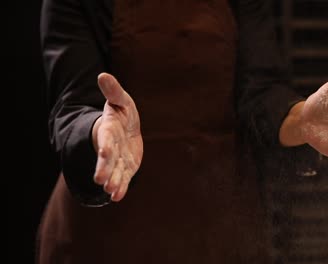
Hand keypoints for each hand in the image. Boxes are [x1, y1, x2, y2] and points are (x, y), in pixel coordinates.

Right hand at [92, 73, 142, 201]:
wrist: (127, 130)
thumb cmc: (122, 113)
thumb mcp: (121, 100)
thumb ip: (113, 91)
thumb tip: (103, 75)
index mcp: (109, 130)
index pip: (107, 139)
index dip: (105, 146)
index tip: (105, 153)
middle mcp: (111, 147)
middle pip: (108, 159)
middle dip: (105, 169)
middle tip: (101, 180)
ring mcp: (118, 159)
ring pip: (115, 172)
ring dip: (113, 181)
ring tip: (111, 191)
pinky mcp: (126, 168)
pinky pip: (123, 179)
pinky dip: (121, 187)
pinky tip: (117, 196)